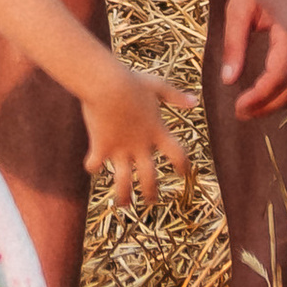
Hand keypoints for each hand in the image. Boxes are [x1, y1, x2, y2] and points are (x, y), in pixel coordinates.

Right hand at [81, 63, 197, 209]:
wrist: (106, 84)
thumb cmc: (130, 81)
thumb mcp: (156, 86)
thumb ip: (175, 96)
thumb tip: (194, 102)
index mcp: (157, 131)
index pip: (178, 155)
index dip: (183, 165)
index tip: (183, 172)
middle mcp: (140, 146)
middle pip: (150, 177)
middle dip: (151, 192)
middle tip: (151, 201)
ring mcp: (120, 149)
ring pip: (123, 182)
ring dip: (124, 196)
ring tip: (124, 205)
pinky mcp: (101, 147)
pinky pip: (95, 164)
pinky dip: (93, 166)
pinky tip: (92, 167)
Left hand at [222, 0, 286, 121]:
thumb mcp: (238, 8)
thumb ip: (234, 45)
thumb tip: (229, 82)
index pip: (278, 78)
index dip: (258, 99)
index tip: (238, 107)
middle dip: (269, 106)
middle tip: (243, 112)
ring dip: (281, 101)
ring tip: (254, 106)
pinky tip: (270, 91)